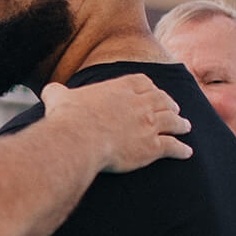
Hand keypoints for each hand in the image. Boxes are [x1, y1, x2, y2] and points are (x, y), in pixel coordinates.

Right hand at [40, 75, 191, 172]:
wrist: (79, 138)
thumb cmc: (68, 118)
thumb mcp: (59, 98)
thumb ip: (57, 92)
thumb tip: (49, 90)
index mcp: (121, 88)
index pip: (143, 83)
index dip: (150, 88)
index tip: (153, 92)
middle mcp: (140, 103)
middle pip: (162, 99)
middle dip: (170, 103)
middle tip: (174, 108)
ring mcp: (149, 124)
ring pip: (172, 121)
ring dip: (180, 124)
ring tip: (185, 126)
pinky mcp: (152, 147)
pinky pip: (173, 146)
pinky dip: (182, 149)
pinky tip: (187, 152)